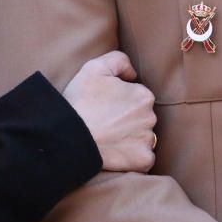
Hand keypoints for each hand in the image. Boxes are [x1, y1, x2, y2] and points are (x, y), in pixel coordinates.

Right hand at [63, 51, 155, 172]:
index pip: (137, 97)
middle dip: (128, 119)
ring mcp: (148, 140)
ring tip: (109, 138)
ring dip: (131, 138)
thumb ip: (118, 60)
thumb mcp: (94, 67)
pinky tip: (116, 152)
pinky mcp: (143, 160)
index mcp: (143, 95)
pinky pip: (144, 158)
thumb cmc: (80, 101)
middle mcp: (151, 117)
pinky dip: (133, 157)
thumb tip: (132, 73)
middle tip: (105, 123)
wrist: (70, 137)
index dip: (119, 100)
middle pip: (142, 117)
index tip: (104, 106)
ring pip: (144, 137)